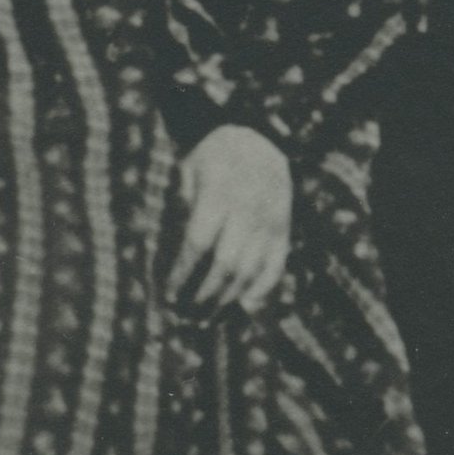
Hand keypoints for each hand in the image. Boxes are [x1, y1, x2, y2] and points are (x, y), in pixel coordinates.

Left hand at [172, 124, 291, 312]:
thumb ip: (182, 207)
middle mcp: (248, 211)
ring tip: (209, 315)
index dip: (184, 272)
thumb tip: (172, 252)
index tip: (169, 292)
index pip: (199, 243)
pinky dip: (263, 290)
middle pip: (226, 264)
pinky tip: (245, 306)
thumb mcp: (187, 171)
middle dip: (205, 293)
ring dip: (229, 298)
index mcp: (219, 194)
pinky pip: (276, 266)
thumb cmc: (211, 158)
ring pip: (251, 271)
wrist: (258, 140)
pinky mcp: (284, 230)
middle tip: (187, 311)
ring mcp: (270, 222)